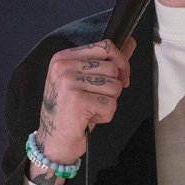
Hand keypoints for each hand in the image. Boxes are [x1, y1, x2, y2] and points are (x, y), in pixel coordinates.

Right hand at [34, 37, 135, 164]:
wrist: (53, 141)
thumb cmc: (70, 111)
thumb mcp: (85, 81)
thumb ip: (107, 61)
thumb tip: (131, 42)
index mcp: (64, 57)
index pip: (104, 46)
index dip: (120, 62)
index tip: (121, 78)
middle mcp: (64, 66)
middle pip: (112, 67)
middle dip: (113, 87)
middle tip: (98, 100)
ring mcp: (69, 83)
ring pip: (114, 86)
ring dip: (109, 102)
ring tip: (91, 109)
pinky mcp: (78, 101)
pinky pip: (111, 104)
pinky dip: (106, 115)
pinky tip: (90, 118)